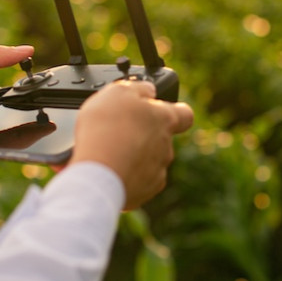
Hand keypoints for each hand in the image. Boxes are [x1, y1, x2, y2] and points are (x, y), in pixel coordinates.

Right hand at [70, 81, 193, 209]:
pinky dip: (126, 176)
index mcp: (164, 119)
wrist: (96, 173)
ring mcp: (157, 171)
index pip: (185, 114)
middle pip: (160, 138)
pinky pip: (138, 181)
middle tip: (118, 132)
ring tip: (108, 153)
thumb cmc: (106, 130)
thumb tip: (148, 91)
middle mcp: (166, 146)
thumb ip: (138, 89)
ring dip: (133, 156)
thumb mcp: (118, 92)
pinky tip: (109, 170)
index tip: (161, 110)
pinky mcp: (144, 191)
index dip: (175, 111)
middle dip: (143, 135)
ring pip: (149, 161)